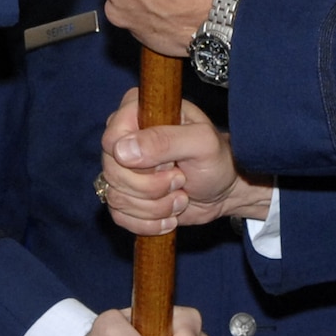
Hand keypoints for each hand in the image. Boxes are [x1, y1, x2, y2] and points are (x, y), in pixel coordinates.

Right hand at [100, 88, 274, 235]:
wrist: (224, 191)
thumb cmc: (217, 160)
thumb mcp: (201, 143)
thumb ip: (165, 140)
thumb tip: (122, 150)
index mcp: (138, 112)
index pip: (112, 139)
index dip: (138, 161)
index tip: (170, 165)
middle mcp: (125, 137)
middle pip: (112, 172)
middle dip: (151, 187)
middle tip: (180, 180)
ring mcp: (122, 168)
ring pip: (115, 197)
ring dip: (154, 207)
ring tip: (180, 197)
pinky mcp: (125, 195)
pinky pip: (119, 216)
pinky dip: (148, 222)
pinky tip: (169, 215)